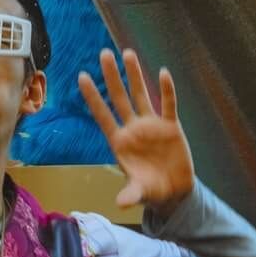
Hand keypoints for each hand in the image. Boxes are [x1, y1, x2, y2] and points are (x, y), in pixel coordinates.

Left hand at [78, 49, 194, 216]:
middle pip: (119, 97)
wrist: (174, 191)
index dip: (93, 97)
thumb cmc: (150, 189)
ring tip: (127, 53)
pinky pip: (168, 104)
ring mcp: (151, 125)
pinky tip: (163, 72)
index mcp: (120, 141)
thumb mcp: (140, 192)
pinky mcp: (170, 126)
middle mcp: (133, 128)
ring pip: (141, 94)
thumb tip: (122, 203)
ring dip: (135, 75)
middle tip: (103, 53)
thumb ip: (131, 193)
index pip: (103, 114)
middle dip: (112, 76)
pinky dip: (167, 90)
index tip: (82, 76)